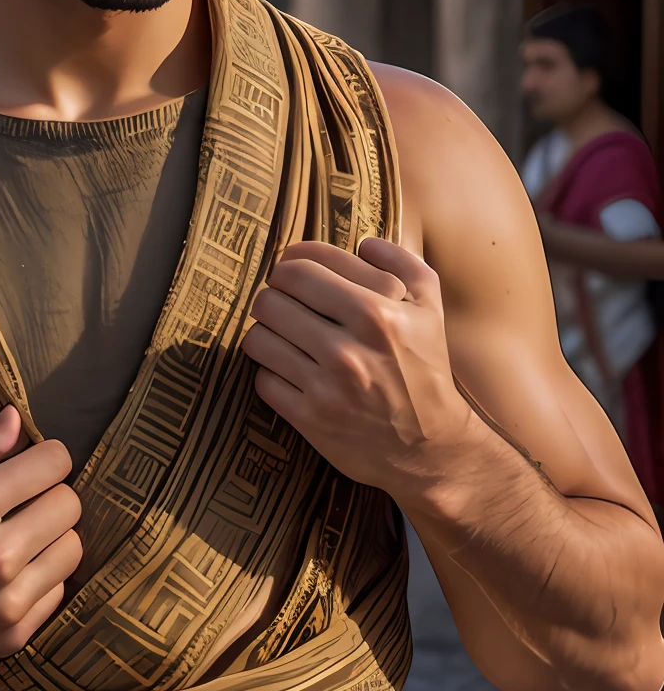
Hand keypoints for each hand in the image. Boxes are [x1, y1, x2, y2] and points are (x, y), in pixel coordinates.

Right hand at [0, 407, 81, 674]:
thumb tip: (16, 417)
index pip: (55, 464)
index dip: (47, 456)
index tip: (36, 462)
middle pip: (69, 506)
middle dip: (51, 494)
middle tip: (25, 500)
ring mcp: (4, 602)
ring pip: (71, 551)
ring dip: (52, 538)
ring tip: (21, 536)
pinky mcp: (8, 638)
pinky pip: (56, 595)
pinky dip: (42, 579)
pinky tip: (10, 574)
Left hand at [241, 239, 473, 498]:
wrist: (430, 448)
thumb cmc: (426, 369)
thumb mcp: (431, 307)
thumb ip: (403, 262)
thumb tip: (362, 242)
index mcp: (376, 312)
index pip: (300, 266)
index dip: (288, 262)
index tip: (291, 271)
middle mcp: (348, 348)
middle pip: (270, 299)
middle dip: (273, 297)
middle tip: (285, 304)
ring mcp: (326, 386)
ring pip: (258, 336)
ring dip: (267, 333)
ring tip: (285, 336)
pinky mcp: (309, 418)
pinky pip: (262, 377)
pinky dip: (271, 371)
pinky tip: (291, 370)